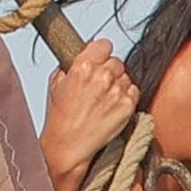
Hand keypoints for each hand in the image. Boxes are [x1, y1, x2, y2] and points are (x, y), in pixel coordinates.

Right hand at [40, 38, 139, 187]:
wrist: (69, 145)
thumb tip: (82, 57)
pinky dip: (127, 97)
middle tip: (100, 85)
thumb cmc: (61, 118)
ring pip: (126, 77)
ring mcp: (117, 91)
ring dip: (119, 85)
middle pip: (116, 62)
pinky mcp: (127, 106)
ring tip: (105, 99)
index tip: (99, 60)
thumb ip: (72, 65)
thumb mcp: (57, 83)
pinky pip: (134, 91)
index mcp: (83, 66)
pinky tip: (113, 106)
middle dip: (109, 71)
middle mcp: (102, 76)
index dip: (101, 53)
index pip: (104, 45)